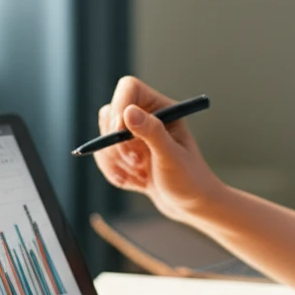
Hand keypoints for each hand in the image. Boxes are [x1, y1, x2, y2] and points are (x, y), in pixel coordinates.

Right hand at [92, 76, 224, 222]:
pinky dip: (114, 171)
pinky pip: (103, 155)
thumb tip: (128, 112)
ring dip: (116, 161)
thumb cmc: (190, 180)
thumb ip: (151, 132)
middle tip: (138, 163)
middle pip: (110, 113)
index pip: (129, 88)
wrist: (191, 206)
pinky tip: (136, 182)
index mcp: (162, 108)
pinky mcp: (125, 153)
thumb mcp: (171, 156)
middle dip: (118, 144)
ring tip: (141, 175)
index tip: (121, 134)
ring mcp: (134, 135)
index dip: (119, 106)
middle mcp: (146, 117)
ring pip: (103, 136)